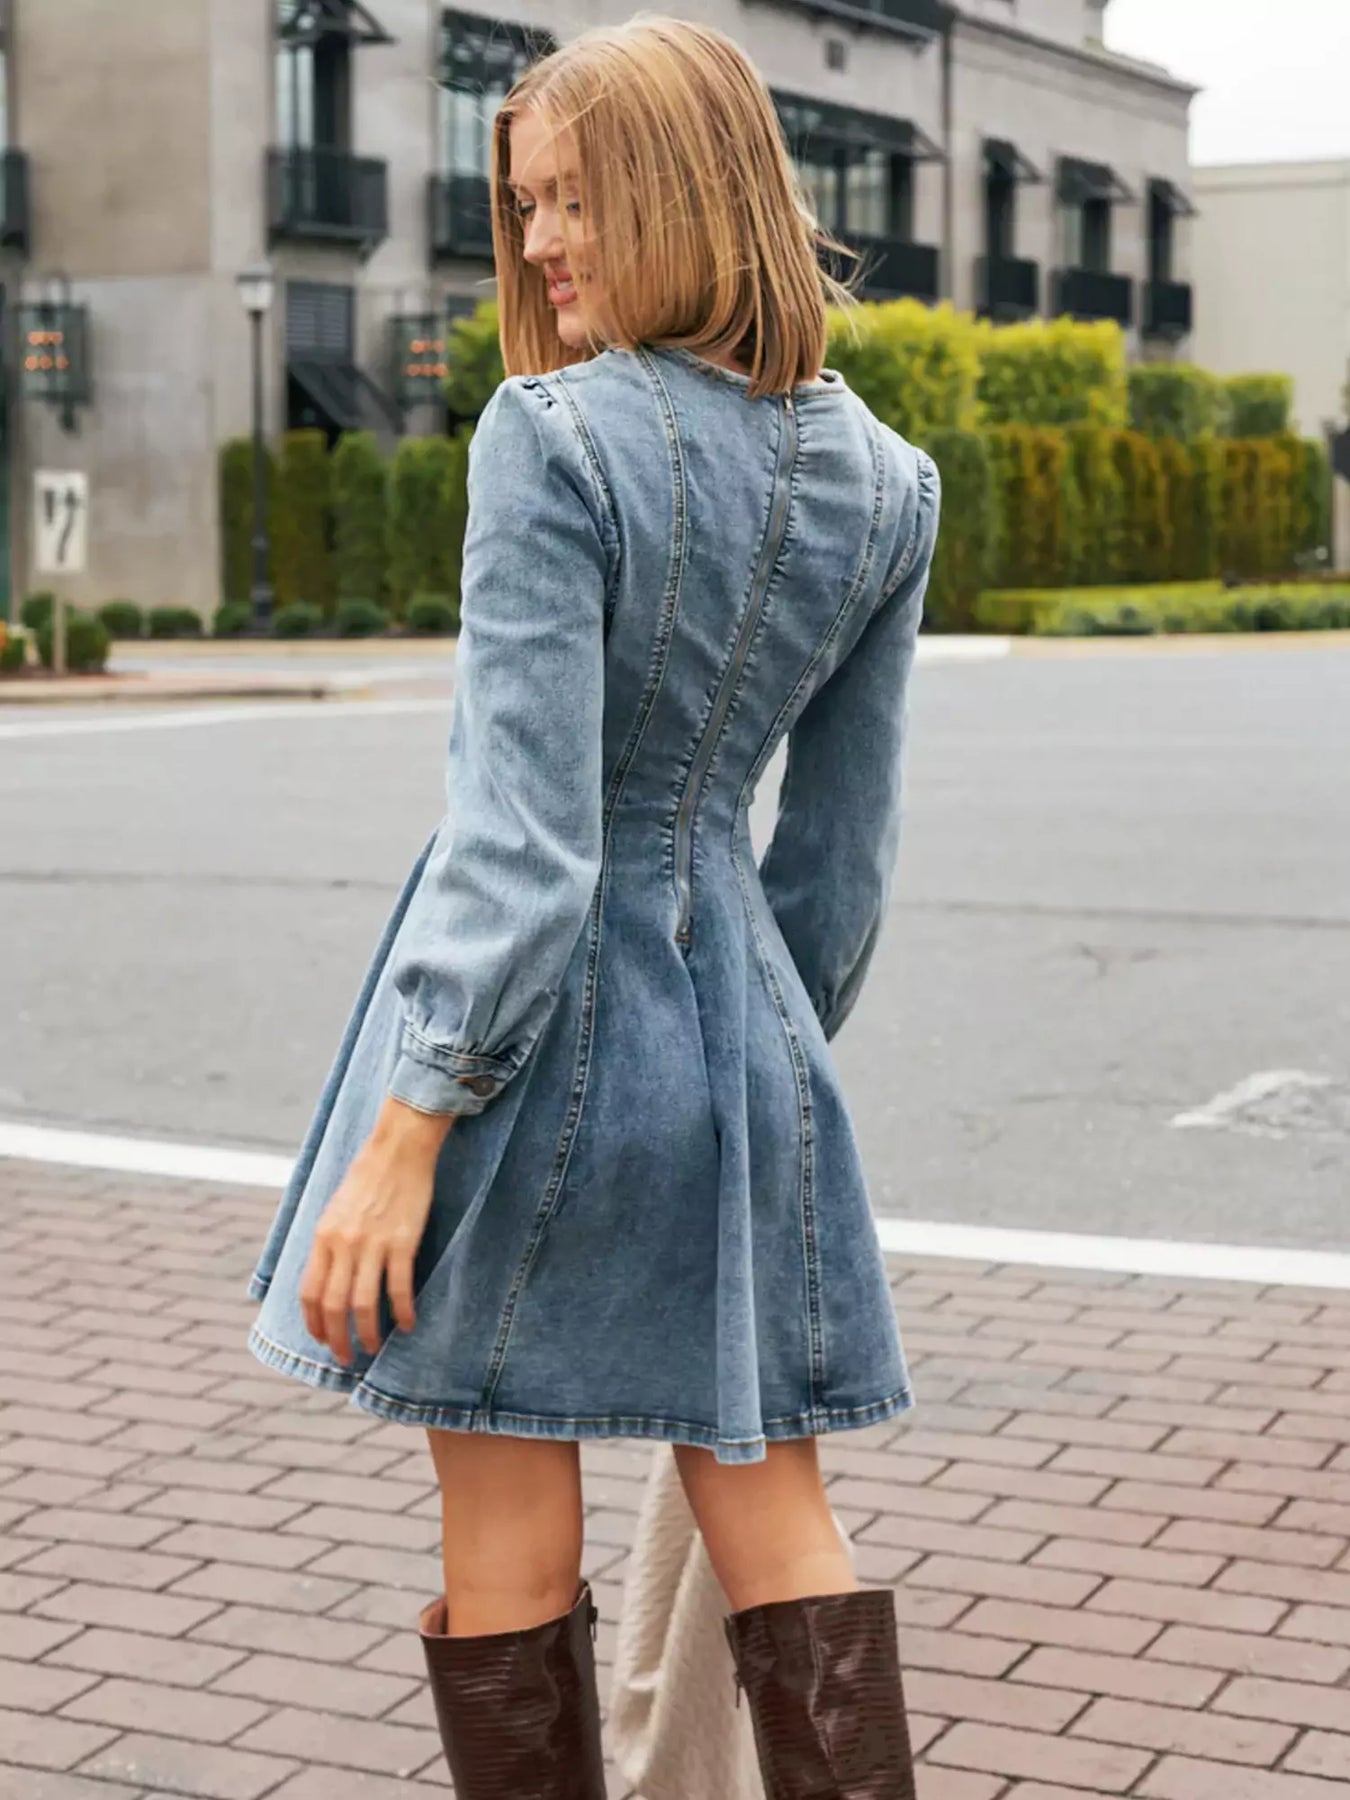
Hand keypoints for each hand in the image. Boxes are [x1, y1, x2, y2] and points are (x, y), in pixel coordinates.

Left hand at [300, 1098, 453, 1364]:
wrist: (398, 1149)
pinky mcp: (402, 1242)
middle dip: (338, 1338)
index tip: (323, 1340)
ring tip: (374, 1347)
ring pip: (364, 1303)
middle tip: (347, 1358)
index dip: (314, 1323)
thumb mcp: (335, 1210)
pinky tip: (409, 1324)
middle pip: (333, 1305)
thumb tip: (328, 1278)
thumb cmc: (368, 1177)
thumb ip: (330, 1243)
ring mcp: (373, 1244)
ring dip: (368, 1332)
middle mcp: (343, 1244)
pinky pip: (399, 1287)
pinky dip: (403, 1311)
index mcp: (323, 1237)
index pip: (309, 1293)